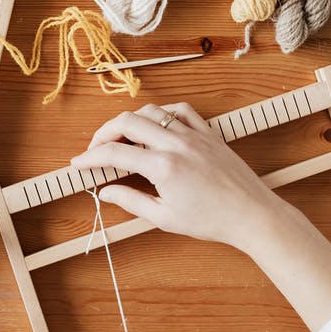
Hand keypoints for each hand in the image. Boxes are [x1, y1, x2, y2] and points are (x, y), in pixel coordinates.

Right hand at [71, 103, 284, 253]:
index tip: (79, 163)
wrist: (252, 214)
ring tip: (123, 138)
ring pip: (152, 112)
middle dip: (104, 133)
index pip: (115, 154)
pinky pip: (181, 111)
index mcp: (163, 167)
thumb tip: (105, 192)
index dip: (91, 157)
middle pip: (127, 122)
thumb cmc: (211, 220)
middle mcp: (176, 144)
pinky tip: (156, 125)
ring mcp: (194, 135)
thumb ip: (131, 201)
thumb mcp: (165, 217)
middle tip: (95, 148)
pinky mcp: (209, 133)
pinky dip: (162, 113)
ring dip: (131, 120)